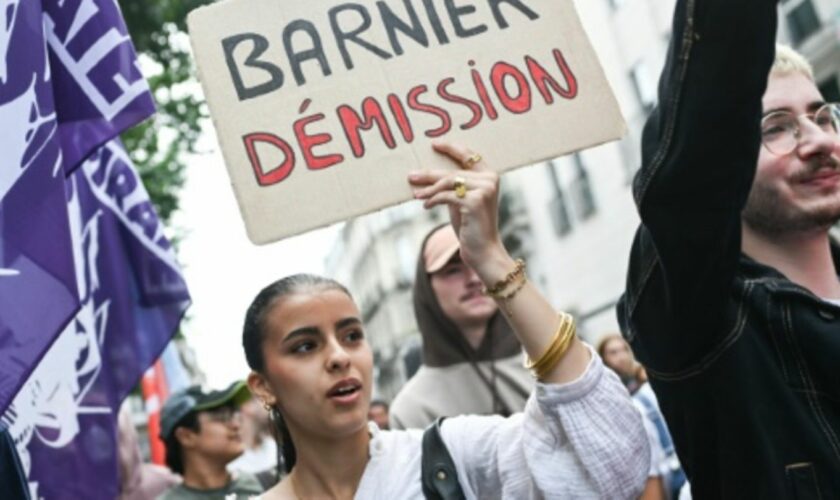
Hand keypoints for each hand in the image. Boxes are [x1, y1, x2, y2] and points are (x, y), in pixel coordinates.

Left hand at [408, 141, 507, 276]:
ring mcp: (483, 190)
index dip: (451, 149)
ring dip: (428, 188)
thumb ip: (454, 187)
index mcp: (490, 176)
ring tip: (415, 194)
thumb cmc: (471, 226)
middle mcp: (490, 180)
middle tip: (411, 175)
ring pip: (448, 182)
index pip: (469, 156)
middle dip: (429, 174)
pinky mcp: (474, 202)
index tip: (434, 144)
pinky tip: (425, 205)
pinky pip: (446, 196)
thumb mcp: (462, 202)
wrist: (483, 250)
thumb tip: (428, 175)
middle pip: (453, 172)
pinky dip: (433, 200)